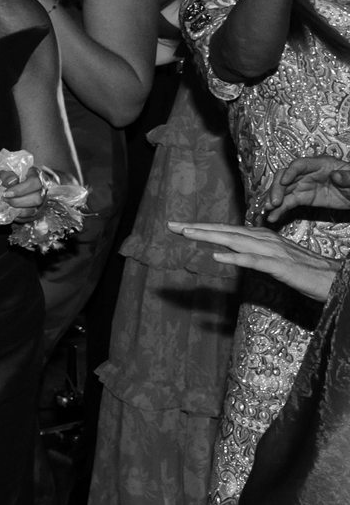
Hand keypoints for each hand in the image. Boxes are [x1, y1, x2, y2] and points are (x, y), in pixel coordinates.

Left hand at [169, 222, 340, 300]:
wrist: (334, 280)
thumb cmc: (304, 272)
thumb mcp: (273, 261)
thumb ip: (253, 255)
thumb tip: (232, 253)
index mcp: (262, 238)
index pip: (227, 231)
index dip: (203, 228)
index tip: (179, 227)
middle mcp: (265, 240)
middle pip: (226, 231)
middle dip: (197, 228)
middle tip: (171, 225)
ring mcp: (273, 252)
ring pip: (236, 241)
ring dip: (210, 236)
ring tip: (187, 233)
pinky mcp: (280, 266)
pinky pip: (254, 261)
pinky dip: (235, 257)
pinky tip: (217, 257)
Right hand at [254, 153, 349, 221]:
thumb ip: (347, 177)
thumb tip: (335, 176)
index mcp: (320, 164)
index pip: (299, 165)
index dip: (290, 172)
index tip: (284, 182)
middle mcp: (307, 173)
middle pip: (285, 177)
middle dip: (276, 188)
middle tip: (273, 202)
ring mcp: (304, 185)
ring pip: (283, 190)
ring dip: (272, 200)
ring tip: (267, 211)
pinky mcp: (304, 198)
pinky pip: (288, 202)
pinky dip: (280, 209)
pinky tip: (273, 216)